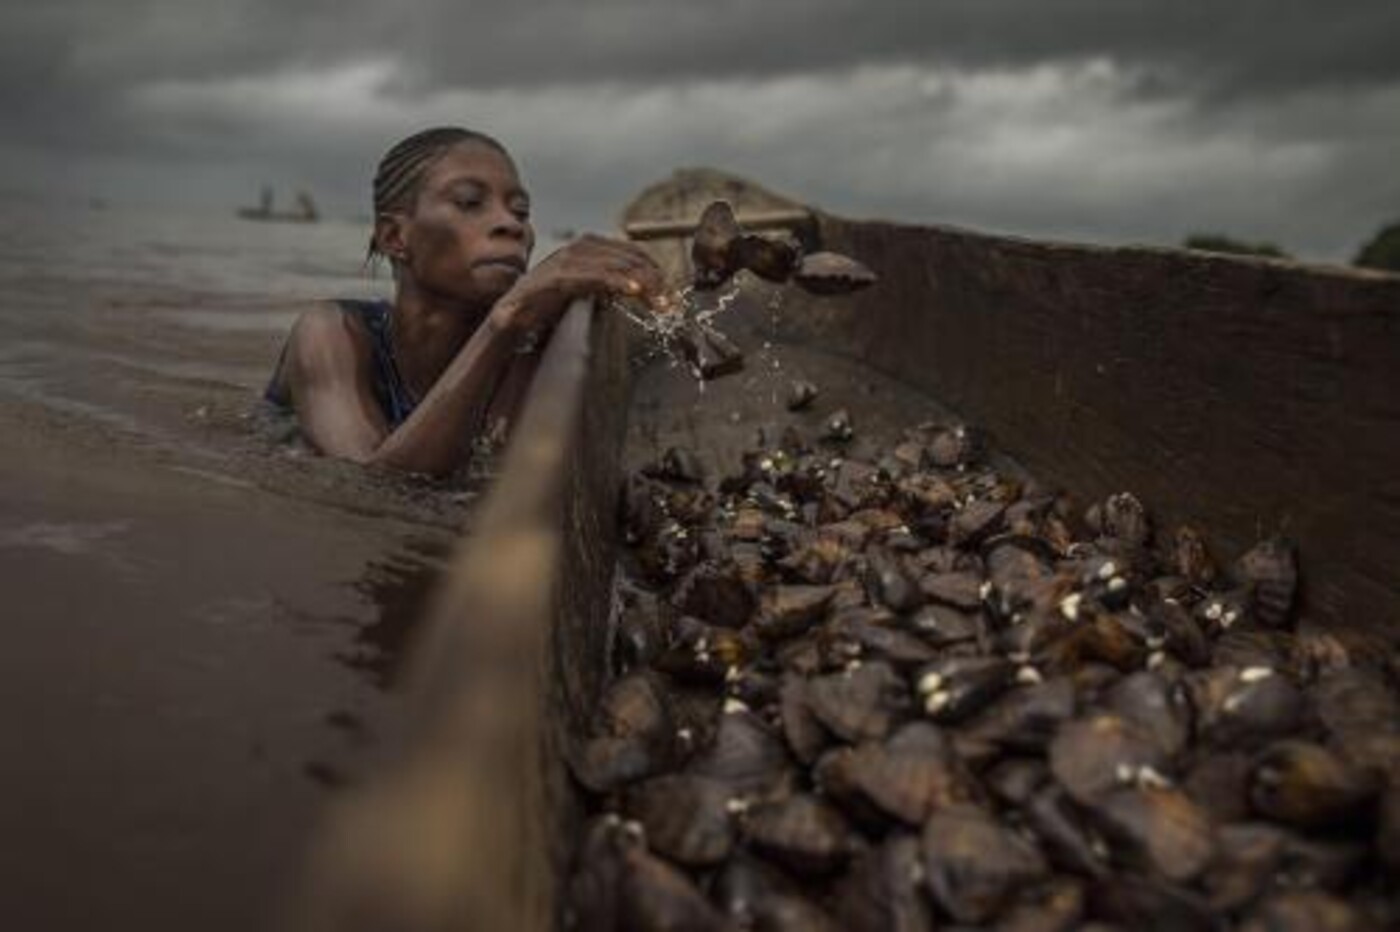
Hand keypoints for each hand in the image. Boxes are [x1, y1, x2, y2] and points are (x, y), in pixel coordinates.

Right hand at [487, 234, 666, 338]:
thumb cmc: (549, 304)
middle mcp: (580, 247)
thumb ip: (608, 283)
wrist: (512, 314)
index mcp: (590, 246)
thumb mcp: (586, 289)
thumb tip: (639, 288)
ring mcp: (568, 259)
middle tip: (671, 303)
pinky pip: (593, 277)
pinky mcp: (557, 277)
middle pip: (630, 258)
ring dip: (642, 284)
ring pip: (616, 266)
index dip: (656, 272)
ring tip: (659, 302)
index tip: (672, 294)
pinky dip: (615, 283)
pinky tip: (632, 292)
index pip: (634, 253)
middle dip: (655, 281)